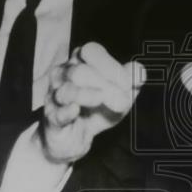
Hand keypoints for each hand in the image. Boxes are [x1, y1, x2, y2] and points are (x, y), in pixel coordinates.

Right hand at [39, 42, 145, 162]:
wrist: (75, 140)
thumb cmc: (96, 111)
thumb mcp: (120, 95)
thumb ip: (131, 81)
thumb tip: (140, 71)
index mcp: (81, 63)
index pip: (91, 52)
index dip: (110, 65)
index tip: (128, 84)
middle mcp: (63, 75)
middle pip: (80, 71)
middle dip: (104, 85)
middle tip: (123, 102)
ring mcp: (54, 97)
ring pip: (67, 90)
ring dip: (88, 96)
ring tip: (102, 101)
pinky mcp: (51, 119)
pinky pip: (57, 113)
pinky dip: (67, 111)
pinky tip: (76, 110)